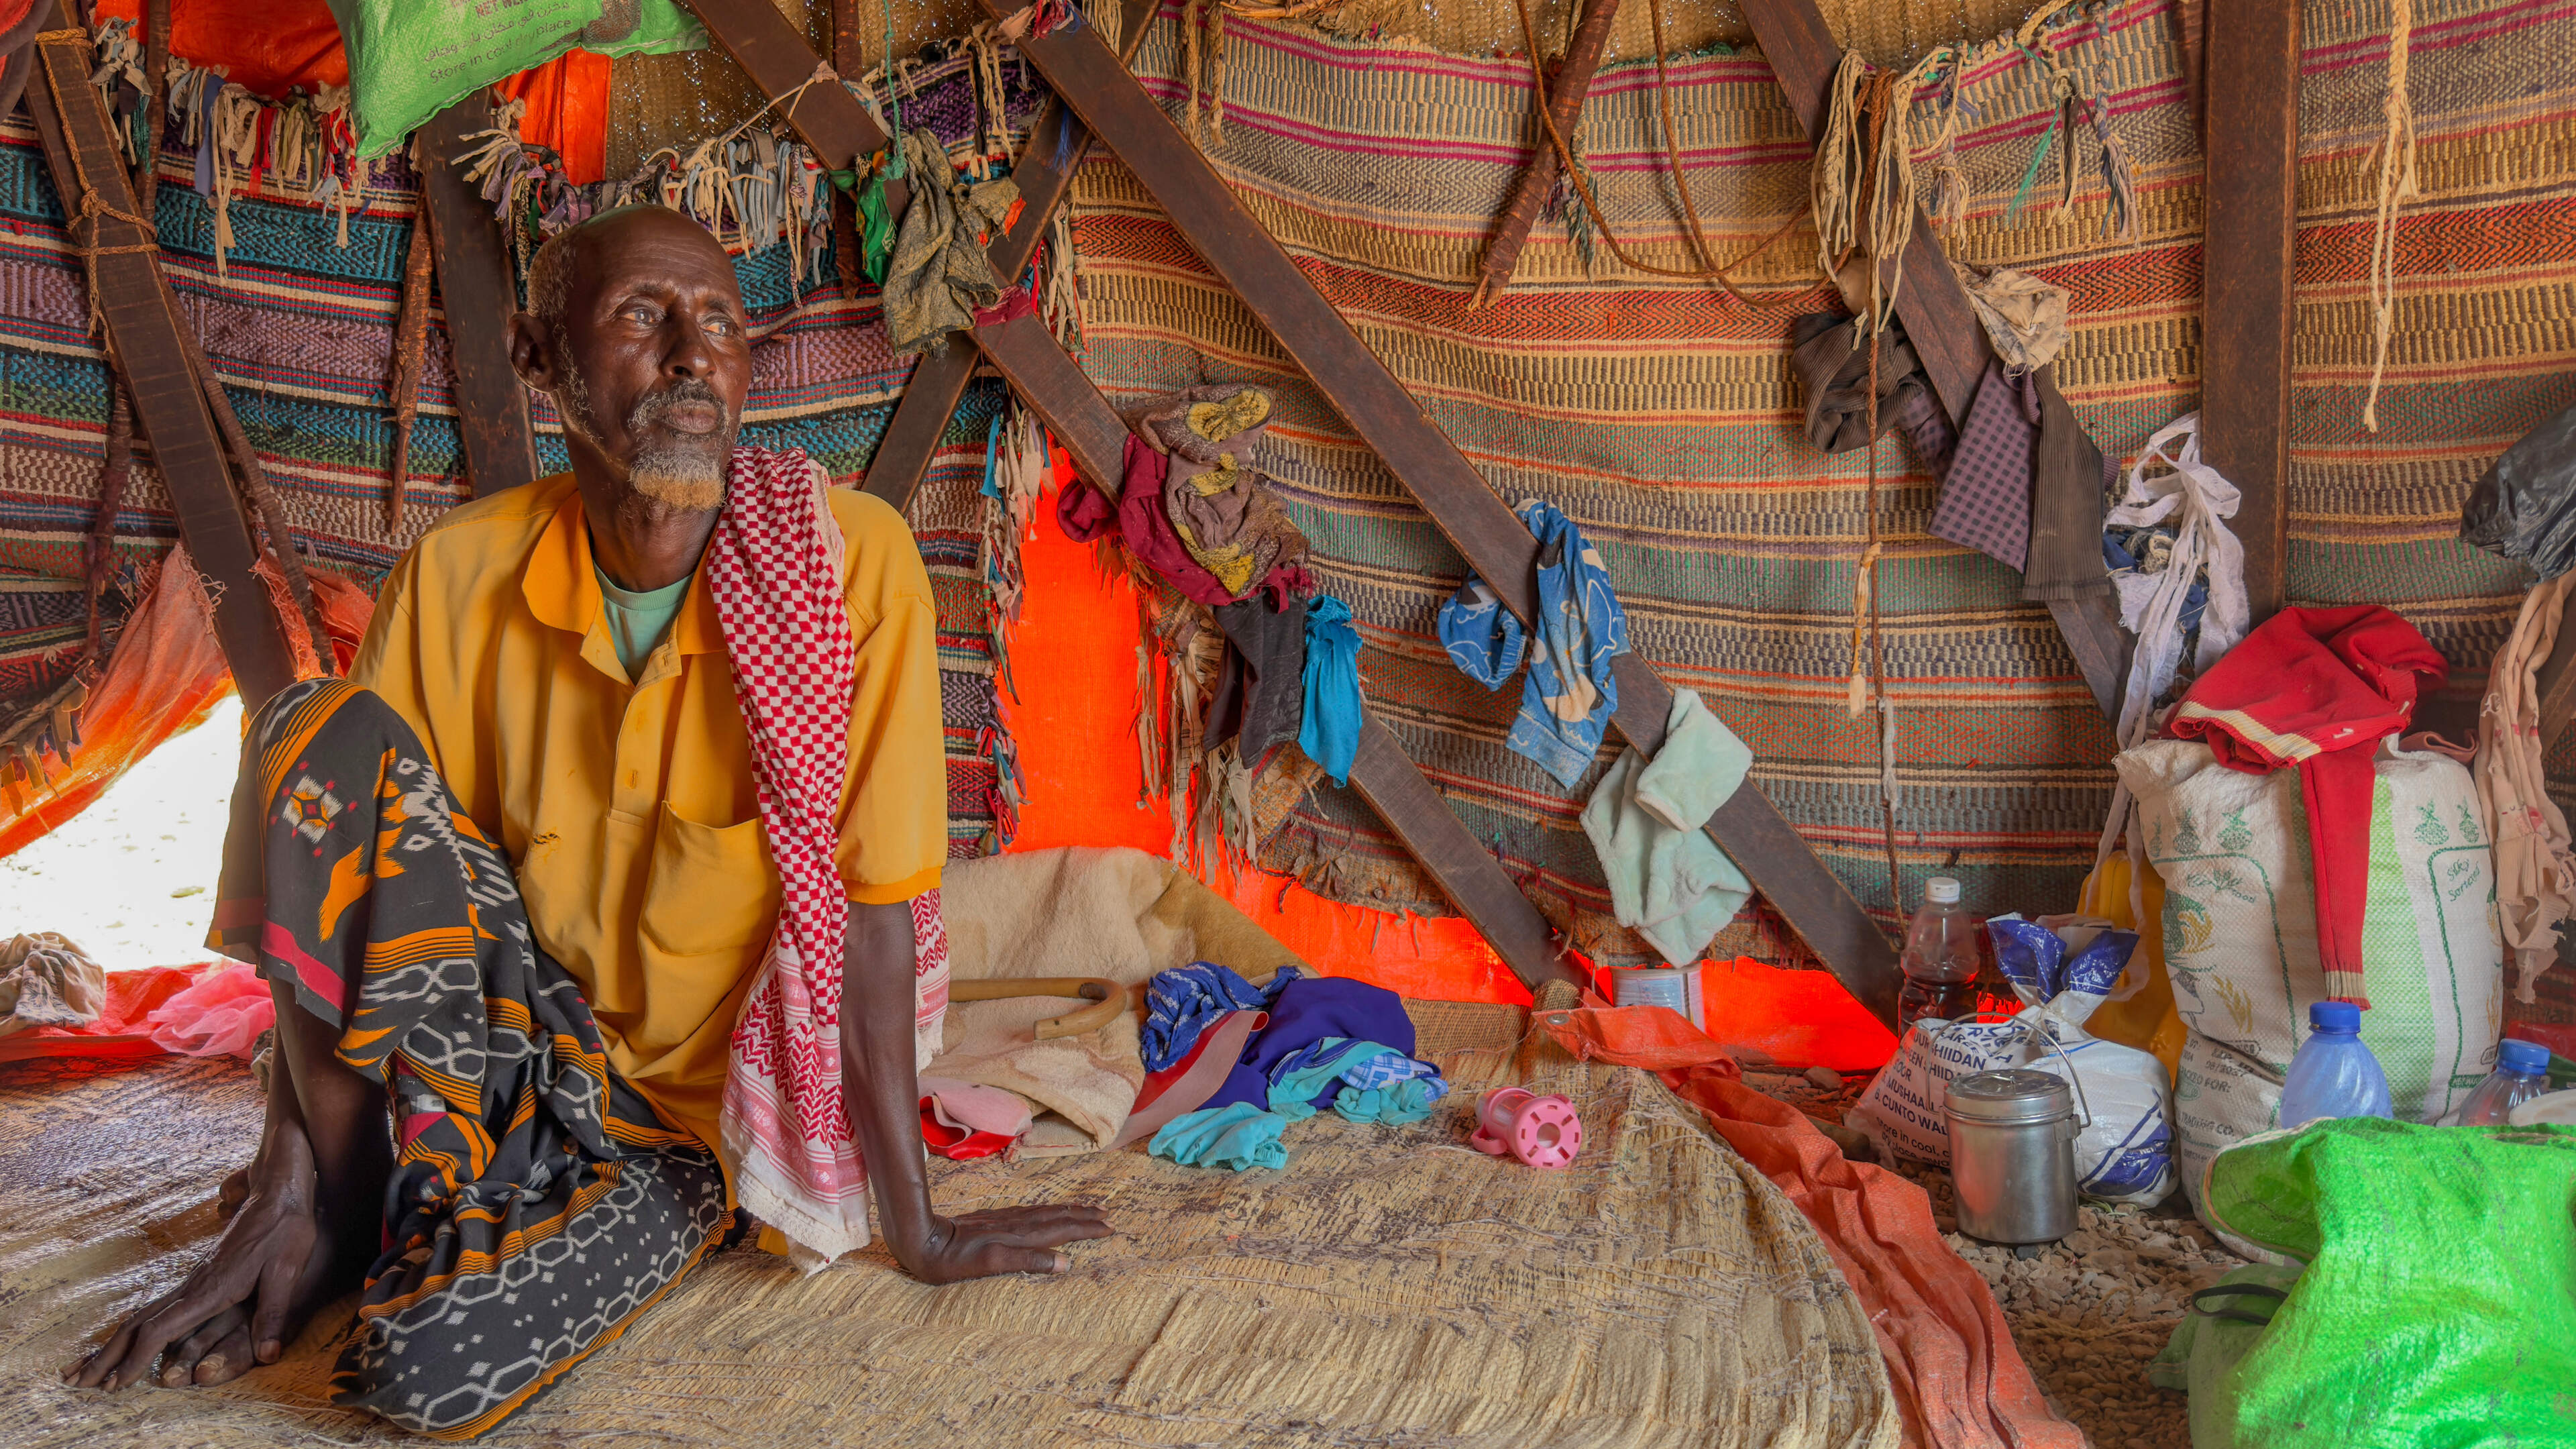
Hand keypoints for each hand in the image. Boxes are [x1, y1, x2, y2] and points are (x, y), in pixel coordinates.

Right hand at [63, 1126, 341, 1389]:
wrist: (277, 1193)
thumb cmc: (285, 1230)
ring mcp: (192, 1282)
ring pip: (142, 1316)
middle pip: (137, 1325)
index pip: (160, 1329)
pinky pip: (156, 1309)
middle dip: (107, 1355)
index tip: (115, 1383)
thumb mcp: (286, 1271)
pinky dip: (134, 1330)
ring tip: (88, 1368)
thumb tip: (267, 1356)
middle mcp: (193, 1287)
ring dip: (114, 1344)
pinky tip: (127, 1342)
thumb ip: (273, 1313)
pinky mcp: (199, 1279)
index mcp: (209, 1289)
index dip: (136, 1358)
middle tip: (76, 1382)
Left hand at [891, 1203, 1114, 1284]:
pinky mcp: (995, 1219)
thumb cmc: (953, 1261)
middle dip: (1084, 1216)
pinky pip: (1032, 1212)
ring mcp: (1006, 1219)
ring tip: (1088, 1208)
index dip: (1086, 1229)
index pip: (1062, 1230)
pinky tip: (1049, 1212)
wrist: (923, 1240)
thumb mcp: (990, 1266)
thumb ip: (1027, 1262)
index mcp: (1020, 1236)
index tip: (1109, 1227)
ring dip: (1070, 1210)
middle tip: (1108, 1214)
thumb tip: (1064, 1263)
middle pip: (1058, 1217)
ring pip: (1046, 1212)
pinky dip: (1049, 1211)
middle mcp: (1016, 1224)